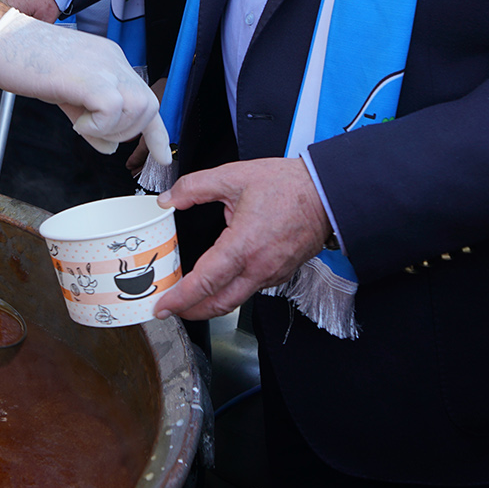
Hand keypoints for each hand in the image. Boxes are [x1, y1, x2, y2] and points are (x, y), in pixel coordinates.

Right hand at [0, 9, 168, 159]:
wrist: (0, 37)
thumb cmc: (22, 59)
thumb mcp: (65, 94)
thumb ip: (90, 120)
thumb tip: (108, 147)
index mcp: (109, 61)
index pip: (146, 98)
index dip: (157, 133)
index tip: (161, 156)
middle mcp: (113, 61)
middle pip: (149, 106)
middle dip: (129, 133)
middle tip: (96, 134)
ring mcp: (103, 67)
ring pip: (138, 109)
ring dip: (113, 130)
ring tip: (83, 125)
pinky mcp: (89, 77)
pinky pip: (113, 110)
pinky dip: (97, 127)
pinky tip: (75, 122)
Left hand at [153, 157, 330, 319]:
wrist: (326, 192)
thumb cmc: (288, 185)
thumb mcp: (233, 176)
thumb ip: (194, 187)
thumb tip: (168, 199)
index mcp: (243, 246)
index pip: (204, 283)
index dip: (179, 299)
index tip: (162, 306)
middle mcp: (259, 267)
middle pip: (219, 304)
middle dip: (191, 311)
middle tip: (170, 308)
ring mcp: (272, 273)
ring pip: (236, 299)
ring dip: (211, 303)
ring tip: (190, 296)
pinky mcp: (281, 273)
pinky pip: (251, 288)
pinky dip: (231, 291)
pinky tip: (220, 281)